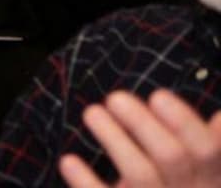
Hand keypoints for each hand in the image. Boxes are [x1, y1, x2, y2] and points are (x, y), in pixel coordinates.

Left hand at [59, 90, 220, 186]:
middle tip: (115, 97)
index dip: (184, 122)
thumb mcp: (207, 173)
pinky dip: (85, 182)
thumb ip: (212, 144)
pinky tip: (68, 161)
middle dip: (142, 124)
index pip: (207, 149)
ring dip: (114, 139)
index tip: (157, 95)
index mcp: (212, 178)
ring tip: (92, 112)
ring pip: (141, 174)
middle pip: (171, 156)